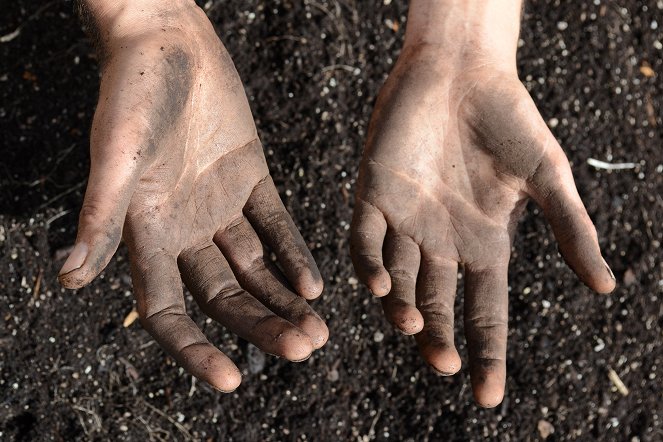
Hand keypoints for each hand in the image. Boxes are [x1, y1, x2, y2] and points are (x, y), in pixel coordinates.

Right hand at [59, 1, 326, 390]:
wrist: (166, 39)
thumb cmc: (131, 92)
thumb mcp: (116, 155)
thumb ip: (100, 215)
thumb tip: (67, 279)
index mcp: (147, 234)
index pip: (170, 312)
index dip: (197, 349)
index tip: (234, 380)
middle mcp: (184, 229)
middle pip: (225, 296)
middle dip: (262, 324)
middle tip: (304, 348)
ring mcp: (220, 206)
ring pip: (255, 267)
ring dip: (285, 299)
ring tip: (318, 329)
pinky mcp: (251, 177)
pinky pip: (275, 225)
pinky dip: (293, 253)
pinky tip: (314, 282)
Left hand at [350, 12, 614, 405]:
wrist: (461, 71)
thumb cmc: (509, 120)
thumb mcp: (546, 178)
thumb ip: (571, 229)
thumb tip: (605, 288)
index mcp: (481, 246)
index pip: (484, 312)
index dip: (486, 352)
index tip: (488, 397)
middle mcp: (440, 243)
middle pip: (435, 305)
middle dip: (438, 339)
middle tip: (445, 365)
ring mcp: (404, 222)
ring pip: (395, 281)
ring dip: (400, 308)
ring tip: (413, 328)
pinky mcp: (373, 196)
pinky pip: (365, 241)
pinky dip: (369, 265)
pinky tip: (380, 285)